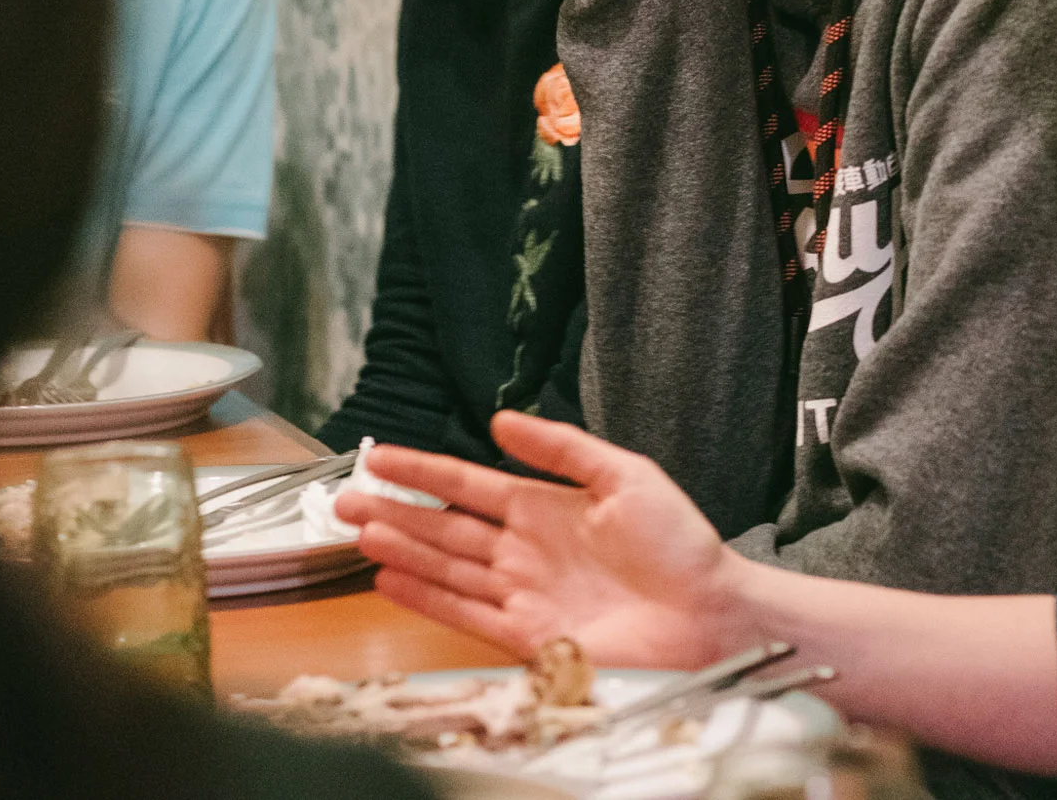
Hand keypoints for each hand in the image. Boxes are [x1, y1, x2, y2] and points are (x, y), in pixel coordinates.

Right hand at [334, 411, 751, 667]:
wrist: (712, 615)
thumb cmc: (679, 543)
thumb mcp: (623, 474)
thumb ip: (561, 447)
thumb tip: (502, 419)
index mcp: (542, 507)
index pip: (466, 483)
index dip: (421, 470)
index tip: (379, 455)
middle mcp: (523, 549)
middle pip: (444, 527)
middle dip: (394, 512)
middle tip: (344, 498)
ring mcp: (522, 593)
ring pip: (446, 567)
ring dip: (401, 551)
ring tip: (357, 532)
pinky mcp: (529, 636)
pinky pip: (465, 614)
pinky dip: (427, 598)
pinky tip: (392, 580)